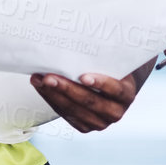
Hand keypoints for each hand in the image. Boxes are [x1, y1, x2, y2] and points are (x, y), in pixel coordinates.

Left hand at [30, 67, 145, 133]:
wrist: (113, 86)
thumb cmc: (110, 68)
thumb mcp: (113, 62)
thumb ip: (104, 56)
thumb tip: (82, 37)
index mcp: (126, 94)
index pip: (115, 90)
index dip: (100, 84)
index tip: (83, 76)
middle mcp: (116, 112)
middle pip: (90, 102)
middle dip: (67, 89)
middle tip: (49, 77)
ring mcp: (100, 122)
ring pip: (74, 110)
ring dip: (53, 95)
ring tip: (39, 80)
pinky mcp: (86, 127)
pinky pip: (66, 115)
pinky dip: (52, 100)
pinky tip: (41, 88)